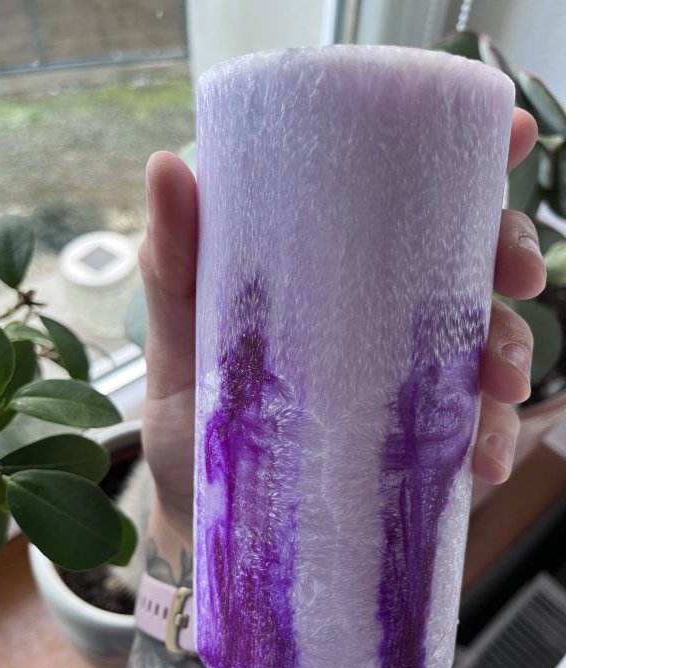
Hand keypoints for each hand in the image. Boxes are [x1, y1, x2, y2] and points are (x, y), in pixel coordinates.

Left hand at [138, 108, 545, 529]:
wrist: (206, 518)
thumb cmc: (191, 415)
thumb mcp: (178, 335)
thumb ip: (173, 262)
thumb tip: (166, 166)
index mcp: (334, 263)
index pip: (409, 194)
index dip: (473, 156)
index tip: (517, 133)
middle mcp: (381, 310)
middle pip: (470, 257)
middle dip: (511, 252)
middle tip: (515, 275)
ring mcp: (405, 374)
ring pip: (488, 339)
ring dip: (514, 350)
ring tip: (501, 385)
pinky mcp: (418, 438)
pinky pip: (476, 426)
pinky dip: (496, 436)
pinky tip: (485, 459)